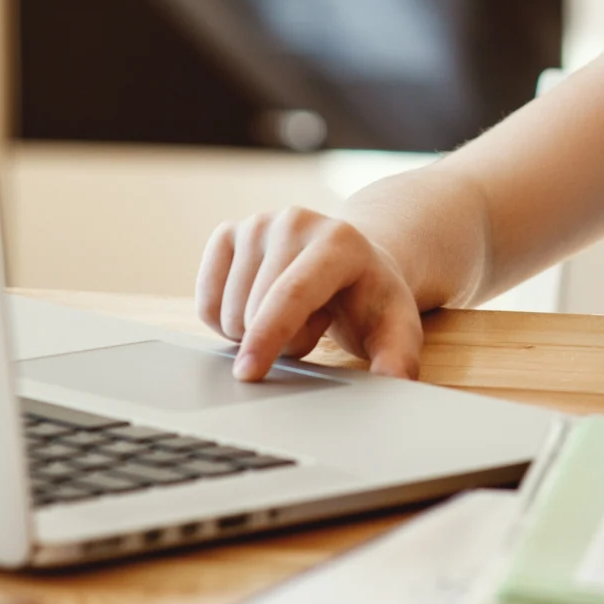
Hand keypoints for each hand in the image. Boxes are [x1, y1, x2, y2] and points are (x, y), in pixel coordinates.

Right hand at [196, 207, 425, 381]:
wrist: (352, 264)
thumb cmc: (371, 301)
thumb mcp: (397, 329)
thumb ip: (399, 358)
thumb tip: (394, 381)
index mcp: (339, 241)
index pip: (293, 294)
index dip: (269, 336)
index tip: (248, 374)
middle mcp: (294, 222)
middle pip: (254, 311)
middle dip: (278, 343)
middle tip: (314, 326)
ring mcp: (257, 224)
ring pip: (226, 311)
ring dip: (253, 334)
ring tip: (291, 315)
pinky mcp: (227, 234)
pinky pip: (204, 302)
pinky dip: (225, 323)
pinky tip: (259, 310)